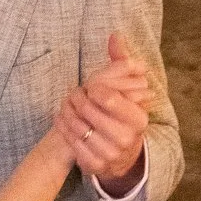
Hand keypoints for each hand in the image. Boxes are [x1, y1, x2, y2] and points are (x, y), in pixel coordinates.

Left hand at [56, 32, 150, 190]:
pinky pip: (71, 143)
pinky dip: (63, 128)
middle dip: (76, 99)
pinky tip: (62, 118)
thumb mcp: (127, 89)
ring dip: (66, 112)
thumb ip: (121, 62)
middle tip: (73, 94)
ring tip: (66, 104)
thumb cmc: (122, 114)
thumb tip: (115, 35)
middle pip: (87, 110)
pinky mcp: (94, 165)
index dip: (93, 88)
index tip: (90, 87)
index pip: (107, 96)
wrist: (122, 155)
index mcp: (138, 118)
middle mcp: (126, 138)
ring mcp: (110, 154)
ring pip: (76, 126)